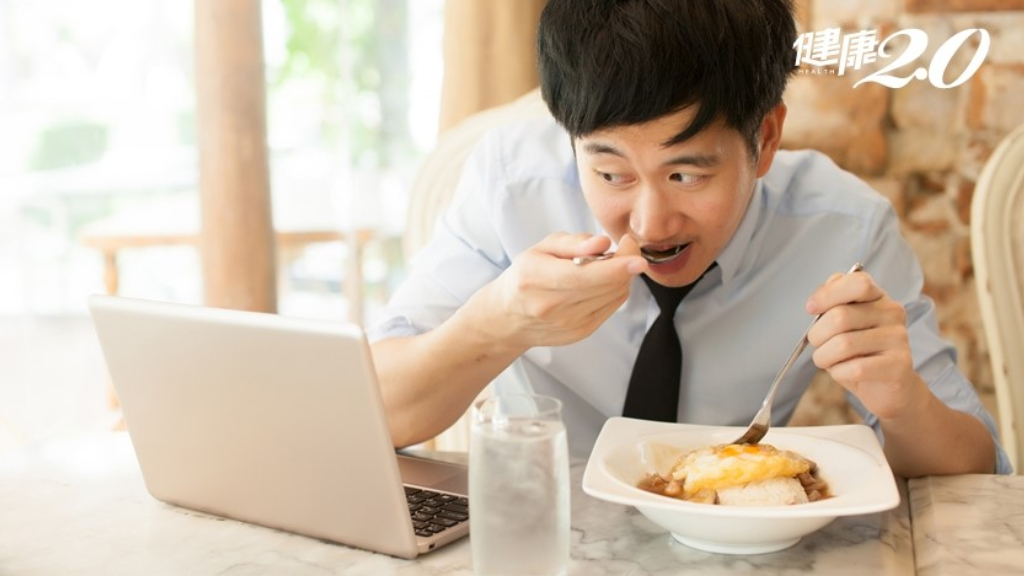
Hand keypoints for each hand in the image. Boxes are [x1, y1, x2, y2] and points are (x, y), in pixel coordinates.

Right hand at [473, 232, 647, 348]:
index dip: (618, 262)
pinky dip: (616, 289)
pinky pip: (612, 306)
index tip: (632, 244)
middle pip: (608, 284)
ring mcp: (569, 324)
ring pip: (615, 294)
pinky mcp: (581, 333)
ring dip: (621, 275)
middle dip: (625, 262)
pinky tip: (604, 280)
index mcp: (536, 278)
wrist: (508, 318)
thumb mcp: (540, 248)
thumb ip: (573, 242)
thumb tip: (603, 242)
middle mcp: (552, 306)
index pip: (587, 275)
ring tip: (608, 263)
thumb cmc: (526, 275)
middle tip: (625, 246)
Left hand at [804, 269, 927, 420]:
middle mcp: (892, 313)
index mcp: (878, 297)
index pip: (857, 282)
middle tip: (817, 344)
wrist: (889, 389)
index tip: (811, 308)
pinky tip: (844, 373)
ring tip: (827, 360)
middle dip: (817, 334)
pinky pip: (854, 368)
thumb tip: (818, 300)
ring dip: (824, 356)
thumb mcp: (845, 325)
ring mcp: (898, 339)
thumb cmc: (861, 353)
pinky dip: (838, 373)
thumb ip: (833, 305)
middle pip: (840, 316)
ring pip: (843, 344)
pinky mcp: (898, 366)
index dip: (828, 294)